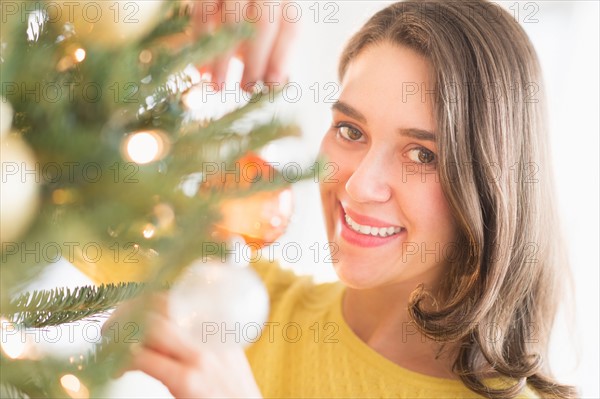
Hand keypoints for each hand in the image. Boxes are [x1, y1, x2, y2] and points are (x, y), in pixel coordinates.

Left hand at [103, 294, 261, 398]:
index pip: (175, 296)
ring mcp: (199, 358)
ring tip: (109, 346)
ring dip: (121, 334)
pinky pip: (144, 359)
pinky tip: (117, 370)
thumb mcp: (225, 354)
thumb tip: (166, 329)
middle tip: (111, 326)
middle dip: (127, 311)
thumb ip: (202, 338)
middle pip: (160, 305)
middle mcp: (210, 335)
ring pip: (150, 327)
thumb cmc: (232, 390)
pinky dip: (123, 361)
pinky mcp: (187, 381)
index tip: (128, 310)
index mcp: (218, 324)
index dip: (144, 299)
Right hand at [188, 0, 299, 86]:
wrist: (229, 3)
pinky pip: (203, 13)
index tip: (272, 85)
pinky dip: (201, 44)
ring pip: (231, 21)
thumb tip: (270, 84)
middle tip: (246, 88)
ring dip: (224, 59)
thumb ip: (271, 56)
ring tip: (217, 86)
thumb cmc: (250, 25)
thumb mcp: (267, 37)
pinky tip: (201, 69)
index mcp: (286, 3)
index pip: (290, 29)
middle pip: (264, 23)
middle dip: (255, 60)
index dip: (281, 58)